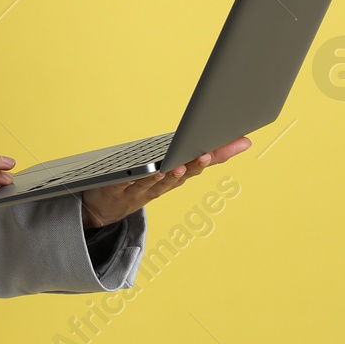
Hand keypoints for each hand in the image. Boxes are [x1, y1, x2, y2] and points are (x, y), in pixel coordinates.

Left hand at [78, 136, 252, 228]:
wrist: (102, 209)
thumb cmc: (136, 183)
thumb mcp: (161, 168)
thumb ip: (181, 153)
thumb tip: (202, 134)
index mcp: (174, 176)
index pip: (201, 161)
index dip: (222, 153)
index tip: (242, 140)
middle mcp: (163, 185)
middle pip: (185, 173)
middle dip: (199, 163)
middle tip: (209, 153)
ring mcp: (142, 190)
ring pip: (161, 182)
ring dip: (172, 174)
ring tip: (181, 165)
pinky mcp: (119, 190)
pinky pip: (134, 184)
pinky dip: (145, 179)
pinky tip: (153, 172)